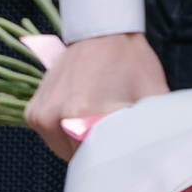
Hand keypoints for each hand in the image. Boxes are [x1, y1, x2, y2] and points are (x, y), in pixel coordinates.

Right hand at [25, 32, 166, 160]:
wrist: (102, 32)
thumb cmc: (129, 60)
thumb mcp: (152, 93)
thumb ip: (154, 127)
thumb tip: (158, 152)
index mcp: (80, 114)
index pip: (97, 159)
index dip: (115, 154)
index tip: (125, 144)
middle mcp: (54, 116)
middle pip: (79, 157)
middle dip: (98, 149)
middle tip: (113, 129)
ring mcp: (40, 115)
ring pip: (65, 150)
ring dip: (81, 142)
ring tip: (98, 119)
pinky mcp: (33, 113)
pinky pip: (53, 137)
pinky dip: (67, 132)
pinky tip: (83, 113)